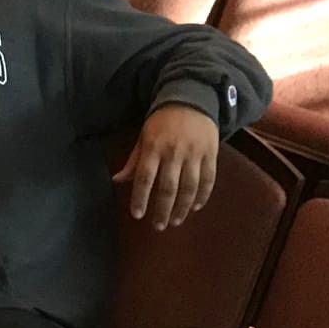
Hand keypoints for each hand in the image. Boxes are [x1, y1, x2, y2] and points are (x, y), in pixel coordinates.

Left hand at [115, 104, 219, 230]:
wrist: (192, 101)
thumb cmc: (162, 122)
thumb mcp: (144, 137)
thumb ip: (134, 161)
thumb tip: (117, 180)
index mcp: (154, 147)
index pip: (145, 177)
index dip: (141, 197)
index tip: (137, 215)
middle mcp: (174, 153)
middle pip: (168, 187)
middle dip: (163, 209)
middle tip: (158, 226)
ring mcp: (195, 154)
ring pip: (190, 187)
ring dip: (183, 208)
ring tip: (176, 221)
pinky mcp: (211, 155)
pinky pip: (208, 180)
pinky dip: (203, 196)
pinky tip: (195, 207)